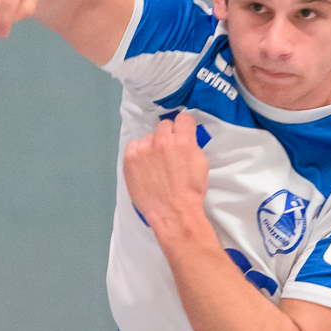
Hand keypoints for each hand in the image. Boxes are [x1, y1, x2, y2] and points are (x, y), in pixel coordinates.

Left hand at [122, 114, 209, 239]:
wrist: (173, 212)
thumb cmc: (190, 192)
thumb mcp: (201, 163)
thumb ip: (191, 146)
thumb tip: (184, 139)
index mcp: (183, 140)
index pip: (183, 118)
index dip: (184, 126)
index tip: (182, 133)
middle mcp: (162, 140)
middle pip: (164, 126)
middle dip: (168, 136)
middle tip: (168, 152)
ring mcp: (144, 149)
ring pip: (149, 137)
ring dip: (152, 146)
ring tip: (155, 163)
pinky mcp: (130, 158)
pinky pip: (133, 145)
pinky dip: (138, 152)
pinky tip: (143, 165)